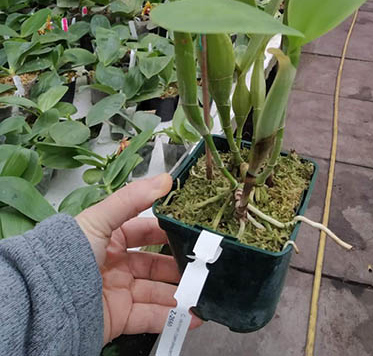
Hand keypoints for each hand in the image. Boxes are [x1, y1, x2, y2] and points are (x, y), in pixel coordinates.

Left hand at [76, 173, 201, 344]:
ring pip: (157, 291)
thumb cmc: (68, 254)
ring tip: (201, 292)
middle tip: (200, 264)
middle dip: (178, 265)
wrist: (47, 300)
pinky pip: (150, 318)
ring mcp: (118, 292)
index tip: (190, 230)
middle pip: (155, 264)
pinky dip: (172, 318)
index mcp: (110, 238)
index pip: (145, 231)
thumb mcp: (100, 218)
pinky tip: (191, 317)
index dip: (167, 231)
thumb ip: (132, 198)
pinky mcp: (119, 318)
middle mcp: (116, 264)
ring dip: (180, 293)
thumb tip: (165, 178)